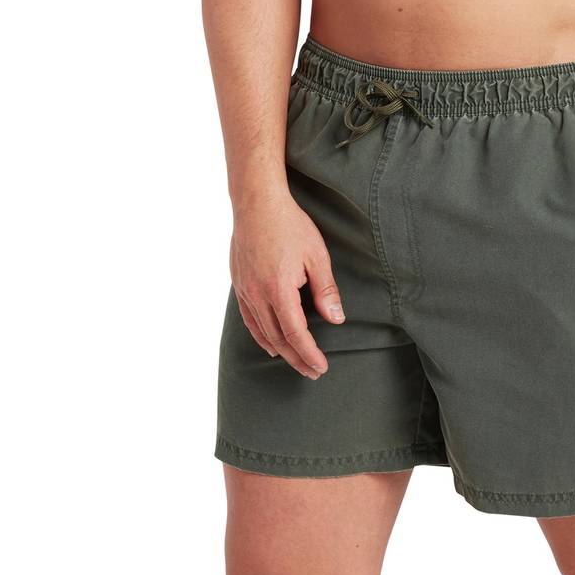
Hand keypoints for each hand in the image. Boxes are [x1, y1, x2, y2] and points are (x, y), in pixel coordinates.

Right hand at [229, 193, 345, 379]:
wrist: (257, 202)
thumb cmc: (290, 225)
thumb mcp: (316, 256)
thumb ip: (326, 290)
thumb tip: (336, 319)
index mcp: (278, 290)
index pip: (296, 334)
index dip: (309, 354)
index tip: (321, 367)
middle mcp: (258, 294)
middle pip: (277, 338)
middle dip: (297, 358)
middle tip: (312, 372)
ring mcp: (245, 290)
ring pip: (261, 331)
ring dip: (279, 350)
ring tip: (295, 362)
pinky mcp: (238, 283)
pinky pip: (248, 318)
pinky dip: (260, 335)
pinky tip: (269, 342)